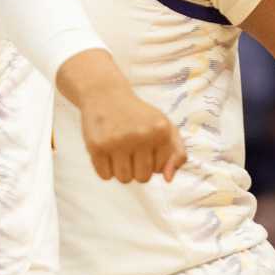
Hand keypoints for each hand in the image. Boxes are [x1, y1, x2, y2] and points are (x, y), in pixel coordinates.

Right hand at [57, 52, 185, 183]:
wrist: (106, 95)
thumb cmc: (139, 115)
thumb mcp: (165, 127)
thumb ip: (177, 153)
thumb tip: (168, 179)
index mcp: (161, 130)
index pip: (159, 169)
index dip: (150, 161)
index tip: (144, 146)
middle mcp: (141, 135)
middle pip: (142, 178)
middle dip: (136, 168)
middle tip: (130, 148)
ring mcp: (117, 141)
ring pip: (124, 179)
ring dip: (121, 170)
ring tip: (119, 150)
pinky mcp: (97, 146)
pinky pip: (105, 176)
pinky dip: (105, 169)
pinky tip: (107, 150)